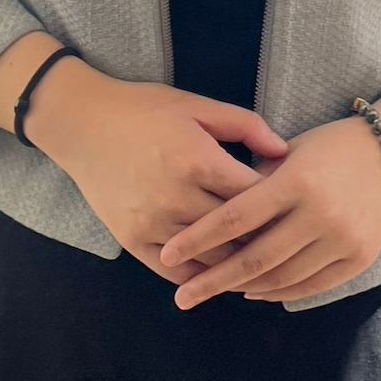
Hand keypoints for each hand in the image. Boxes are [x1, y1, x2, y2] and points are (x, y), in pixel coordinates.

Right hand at [24, 59, 288, 282]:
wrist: (82, 124)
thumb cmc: (144, 109)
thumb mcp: (197, 106)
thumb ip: (245, 126)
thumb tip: (284, 151)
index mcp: (199, 161)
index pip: (257, 196)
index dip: (282, 202)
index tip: (297, 205)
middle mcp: (177, 198)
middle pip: (239, 231)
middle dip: (267, 235)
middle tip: (288, 239)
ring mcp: (153, 224)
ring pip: (212, 257)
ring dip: (238, 261)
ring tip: (263, 260)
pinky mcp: (132, 241)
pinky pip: (177, 272)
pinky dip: (202, 275)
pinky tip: (221, 273)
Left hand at [158, 114, 380, 306]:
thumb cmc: (330, 146)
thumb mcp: (289, 151)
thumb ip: (252, 180)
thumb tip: (212, 215)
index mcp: (296, 180)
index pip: (237, 216)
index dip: (199, 237)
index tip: (168, 253)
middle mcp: (320, 212)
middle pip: (255, 258)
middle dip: (213, 280)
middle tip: (182, 296)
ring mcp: (343, 239)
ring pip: (282, 278)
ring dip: (244, 288)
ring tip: (217, 290)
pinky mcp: (359, 258)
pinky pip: (311, 286)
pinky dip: (279, 293)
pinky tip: (255, 291)